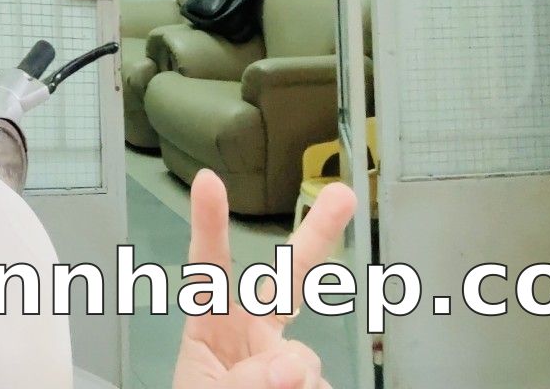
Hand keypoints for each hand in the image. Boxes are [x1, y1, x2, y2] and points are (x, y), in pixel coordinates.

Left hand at [169, 170, 355, 388]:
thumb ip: (243, 381)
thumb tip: (293, 366)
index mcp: (210, 329)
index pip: (207, 271)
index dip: (208, 224)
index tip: (207, 181)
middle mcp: (253, 337)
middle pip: (287, 280)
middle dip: (318, 234)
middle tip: (342, 194)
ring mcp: (287, 363)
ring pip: (307, 363)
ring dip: (297, 384)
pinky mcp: (313, 386)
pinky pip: (324, 388)